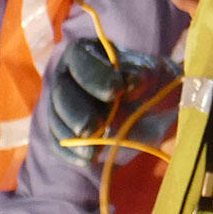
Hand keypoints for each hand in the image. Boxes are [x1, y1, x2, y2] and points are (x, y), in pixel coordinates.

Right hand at [46, 37, 180, 161]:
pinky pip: (58, 142)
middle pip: (62, 92)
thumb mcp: (156, 74)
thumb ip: (143, 74)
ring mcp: (63, 105)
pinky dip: (70, 152)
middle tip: (95, 127)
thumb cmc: (153, 83)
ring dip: (72, 136)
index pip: (79, 59)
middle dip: (77, 112)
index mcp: (89, 53)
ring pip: (56, 118)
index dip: (93, 75)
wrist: (155, 108)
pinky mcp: (65, 130)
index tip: (116, 92)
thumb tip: (130, 82)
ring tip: (94, 151)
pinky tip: (87, 159)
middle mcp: (69, 76)